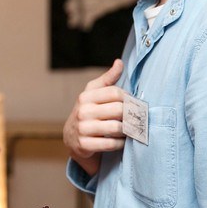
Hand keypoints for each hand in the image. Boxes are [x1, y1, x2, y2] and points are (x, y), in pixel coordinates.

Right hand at [64, 59, 126, 176]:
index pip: (116, 93)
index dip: (128, 99)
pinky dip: (120, 144)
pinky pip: (111, 144)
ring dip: (126, 131)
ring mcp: (83, 128)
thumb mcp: (94, 93)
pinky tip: (120, 141)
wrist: (71, 138)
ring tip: (128, 130)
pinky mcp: (84, 145)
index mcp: (86, 96)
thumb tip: (119, 62)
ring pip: (117, 128)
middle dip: (130, 115)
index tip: (132, 104)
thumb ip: (108, 78)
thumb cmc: (88, 112)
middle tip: (135, 119)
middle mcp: (83, 111)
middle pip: (119, 110)